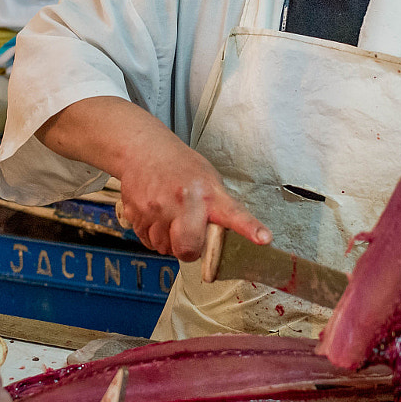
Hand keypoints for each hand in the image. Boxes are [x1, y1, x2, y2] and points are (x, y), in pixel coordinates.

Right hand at [117, 137, 269, 262]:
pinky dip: (154, 236)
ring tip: (170, 218)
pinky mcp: (137, 215)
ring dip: (169, 242)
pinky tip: (156, 217)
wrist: (143, 151)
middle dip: (189, 250)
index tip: (263, 238)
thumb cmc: (180, 167)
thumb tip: (221, 238)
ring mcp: (157, 210)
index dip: (249, 228)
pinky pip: (149, 243)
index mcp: (208, 193)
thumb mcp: (208, 180)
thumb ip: (218, 208)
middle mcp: (183, 201)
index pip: (233, 214)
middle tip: (190, 235)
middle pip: (188, 249)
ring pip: (165, 248)